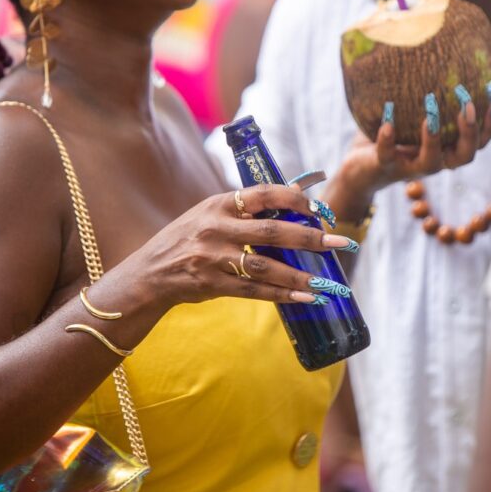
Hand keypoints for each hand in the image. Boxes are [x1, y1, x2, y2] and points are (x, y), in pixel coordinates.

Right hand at [131, 184, 355, 310]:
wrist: (149, 272)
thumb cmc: (188, 238)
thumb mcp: (210, 213)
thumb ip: (246, 208)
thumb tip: (296, 198)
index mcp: (219, 204)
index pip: (263, 193)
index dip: (295, 199)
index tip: (320, 209)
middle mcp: (216, 228)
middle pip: (272, 232)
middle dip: (311, 237)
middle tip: (341, 243)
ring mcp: (213, 258)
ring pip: (265, 266)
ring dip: (300, 275)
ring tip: (328, 282)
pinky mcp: (212, 284)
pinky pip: (253, 291)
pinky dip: (282, 294)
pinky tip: (306, 297)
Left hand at [327, 92, 490, 222]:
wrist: (361, 166)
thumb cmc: (393, 130)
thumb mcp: (412, 109)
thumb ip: (427, 87)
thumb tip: (434, 39)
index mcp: (447, 147)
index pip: (479, 140)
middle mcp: (436, 160)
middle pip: (465, 155)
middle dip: (471, 133)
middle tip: (469, 107)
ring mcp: (411, 166)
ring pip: (432, 162)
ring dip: (434, 139)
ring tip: (430, 114)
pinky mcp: (385, 167)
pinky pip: (388, 156)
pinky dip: (388, 141)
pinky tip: (387, 123)